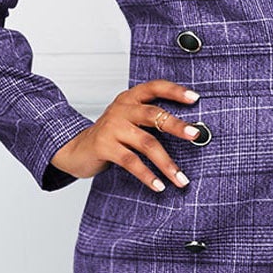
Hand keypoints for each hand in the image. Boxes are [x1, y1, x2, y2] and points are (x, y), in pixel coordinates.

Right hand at [49, 79, 205, 191]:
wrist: (76, 149)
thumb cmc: (110, 136)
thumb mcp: (128, 120)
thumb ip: (149, 119)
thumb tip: (189, 132)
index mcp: (130, 99)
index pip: (154, 87)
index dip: (175, 91)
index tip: (195, 98)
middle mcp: (121, 109)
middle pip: (153, 114)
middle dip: (177, 126)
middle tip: (195, 135)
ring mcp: (112, 127)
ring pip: (146, 143)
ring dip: (166, 163)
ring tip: (181, 179)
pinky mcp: (104, 146)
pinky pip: (131, 162)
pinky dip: (147, 175)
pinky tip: (159, 186)